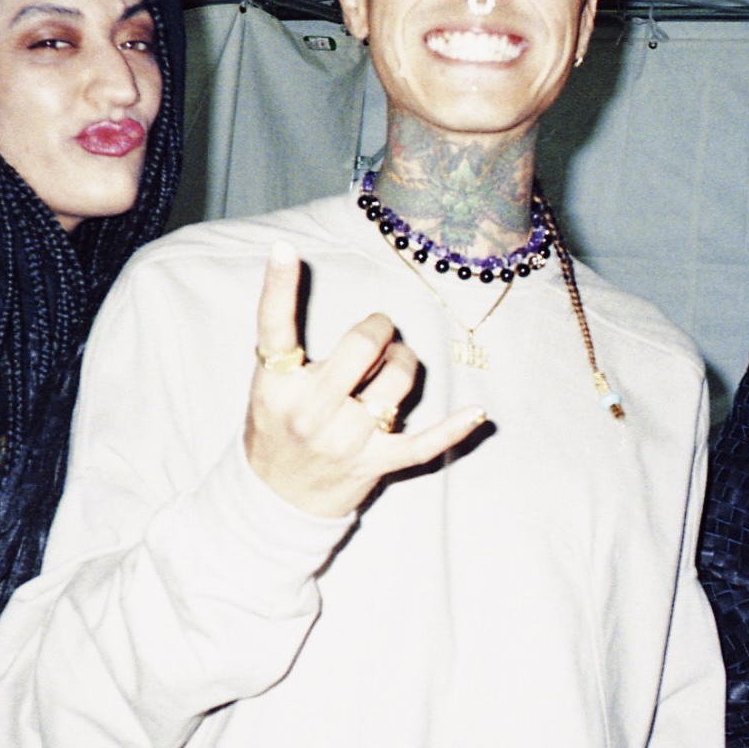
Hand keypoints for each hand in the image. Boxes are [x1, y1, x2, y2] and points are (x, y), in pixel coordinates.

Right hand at [244, 241, 486, 517]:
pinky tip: (478, 413)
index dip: (278, 285)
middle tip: (379, 330)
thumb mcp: (270, 386)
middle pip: (362, 347)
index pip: (274, 327)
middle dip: (379, 329)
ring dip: (405, 362)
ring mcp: (344, 440)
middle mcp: (309, 411)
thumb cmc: (278, 428)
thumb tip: (342, 303)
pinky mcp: (375, 464)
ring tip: (394, 364)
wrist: (276, 499)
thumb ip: (293, 350)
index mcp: (276, 384)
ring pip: (399, 380)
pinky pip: (423, 443)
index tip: (284, 249)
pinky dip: (454, 428)